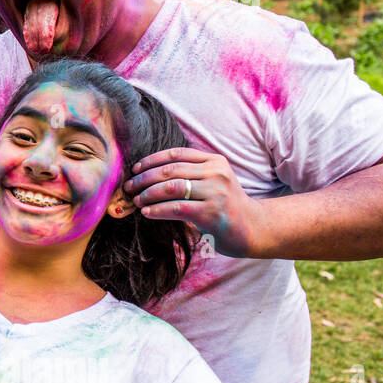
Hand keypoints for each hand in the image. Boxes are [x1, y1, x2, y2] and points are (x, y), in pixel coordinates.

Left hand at [125, 148, 264, 257]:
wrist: (253, 228)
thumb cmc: (225, 206)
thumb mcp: (212, 181)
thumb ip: (189, 173)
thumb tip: (149, 174)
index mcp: (214, 161)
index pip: (176, 153)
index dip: (152, 160)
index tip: (135, 169)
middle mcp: (216, 172)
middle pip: (170, 170)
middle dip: (144, 178)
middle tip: (129, 187)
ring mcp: (215, 192)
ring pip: (171, 187)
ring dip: (148, 194)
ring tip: (136, 200)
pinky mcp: (211, 212)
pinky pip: (176, 208)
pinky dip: (157, 209)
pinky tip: (147, 212)